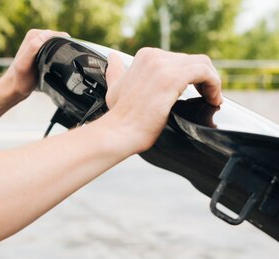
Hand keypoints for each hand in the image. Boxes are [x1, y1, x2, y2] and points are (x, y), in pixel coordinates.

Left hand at [0, 29, 70, 102]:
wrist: (13, 90)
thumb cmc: (20, 80)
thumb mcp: (25, 64)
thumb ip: (33, 47)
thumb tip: (47, 33)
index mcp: (33, 35)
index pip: (56, 35)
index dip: (62, 45)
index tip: (61, 59)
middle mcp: (36, 37)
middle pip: (58, 40)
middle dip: (61, 50)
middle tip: (58, 65)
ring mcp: (39, 44)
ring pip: (57, 47)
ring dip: (60, 55)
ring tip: (56, 67)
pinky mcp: (40, 52)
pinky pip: (54, 52)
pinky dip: (57, 58)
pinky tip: (55, 67)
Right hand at [104, 48, 222, 153]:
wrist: (118, 133)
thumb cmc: (118, 118)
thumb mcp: (114, 89)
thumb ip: (116, 72)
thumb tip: (113, 59)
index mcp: (144, 56)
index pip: (177, 58)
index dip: (188, 74)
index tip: (191, 90)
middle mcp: (154, 57)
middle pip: (191, 61)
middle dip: (201, 79)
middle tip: (205, 96)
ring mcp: (164, 66)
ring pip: (202, 64)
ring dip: (211, 81)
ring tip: (212, 97)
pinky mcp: (173, 78)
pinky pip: (205, 73)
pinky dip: (214, 85)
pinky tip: (213, 99)